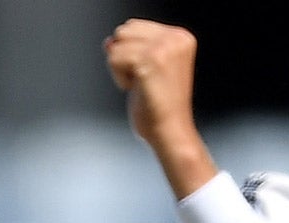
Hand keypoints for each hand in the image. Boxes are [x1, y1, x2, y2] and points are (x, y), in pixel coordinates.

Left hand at [104, 20, 204, 172]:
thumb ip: (131, 49)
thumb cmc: (158, 107)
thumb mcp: (146, 71)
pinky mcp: (151, 59)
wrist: (170, 132)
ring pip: (117, 45)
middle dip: (123, 57)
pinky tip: (136, 89)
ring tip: (141, 85)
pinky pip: (114, 58)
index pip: (135, 26)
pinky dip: (119, 78)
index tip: (146, 74)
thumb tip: (108, 42)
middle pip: (124, 31)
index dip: (129, 53)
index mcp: (180, 36)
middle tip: (142, 80)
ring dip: (121, 69)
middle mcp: (175, 37)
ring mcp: (164, 47)